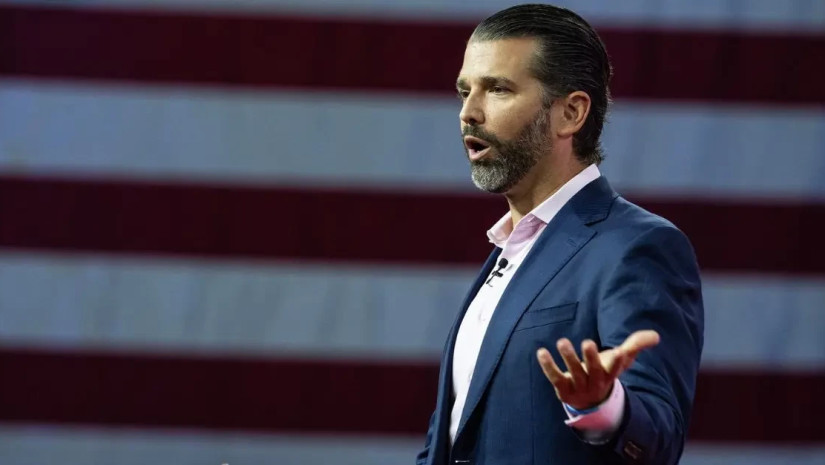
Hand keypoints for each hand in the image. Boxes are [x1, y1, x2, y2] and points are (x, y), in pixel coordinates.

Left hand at [536, 330, 659, 409]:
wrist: (589, 402)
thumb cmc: (605, 373)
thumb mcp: (621, 360)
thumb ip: (636, 345)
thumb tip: (656, 336)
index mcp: (610, 374)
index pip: (616, 368)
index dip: (617, 361)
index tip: (617, 352)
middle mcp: (596, 381)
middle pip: (594, 370)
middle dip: (591, 358)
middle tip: (587, 342)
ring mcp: (579, 387)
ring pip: (575, 373)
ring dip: (569, 358)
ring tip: (562, 342)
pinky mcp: (563, 389)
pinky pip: (555, 377)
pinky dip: (548, 366)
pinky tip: (541, 352)